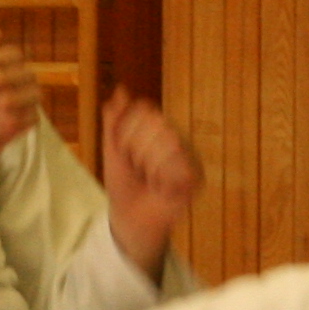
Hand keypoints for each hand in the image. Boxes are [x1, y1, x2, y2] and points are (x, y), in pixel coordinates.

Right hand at [0, 33, 39, 220]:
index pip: (17, 55)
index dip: (14, 67)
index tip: (7, 78)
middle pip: (29, 74)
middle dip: (22, 85)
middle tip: (11, 97)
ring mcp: (6, 101)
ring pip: (35, 95)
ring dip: (28, 102)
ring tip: (15, 110)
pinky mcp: (12, 124)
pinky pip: (34, 117)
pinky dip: (26, 121)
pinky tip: (12, 123)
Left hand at [100, 88, 200, 274]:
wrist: (129, 219)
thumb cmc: (123, 185)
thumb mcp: (112, 150)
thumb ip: (115, 121)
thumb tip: (120, 90)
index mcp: (156, 127)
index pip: (144, 111)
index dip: (127, 133)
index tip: (124, 153)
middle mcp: (175, 135)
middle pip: (158, 124)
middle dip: (139, 150)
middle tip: (139, 169)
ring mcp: (188, 155)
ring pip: (170, 143)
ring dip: (151, 167)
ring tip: (151, 180)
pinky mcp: (196, 176)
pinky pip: (181, 166)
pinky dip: (164, 179)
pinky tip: (161, 189)